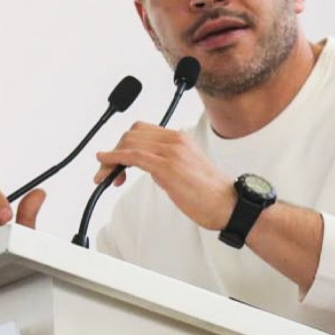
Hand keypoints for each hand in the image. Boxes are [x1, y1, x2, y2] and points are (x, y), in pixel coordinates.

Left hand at [95, 122, 234, 229]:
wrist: (229, 204)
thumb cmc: (211, 193)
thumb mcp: (187, 170)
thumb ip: (168, 164)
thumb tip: (150, 168)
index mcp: (180, 139)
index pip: (143, 131)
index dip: (125, 143)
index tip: (118, 161)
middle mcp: (175, 140)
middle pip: (132, 134)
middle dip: (115, 150)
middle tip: (108, 171)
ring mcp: (171, 151)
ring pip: (129, 142)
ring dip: (111, 158)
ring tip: (104, 175)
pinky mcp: (167, 166)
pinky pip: (132, 156)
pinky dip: (114, 158)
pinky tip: (105, 163)